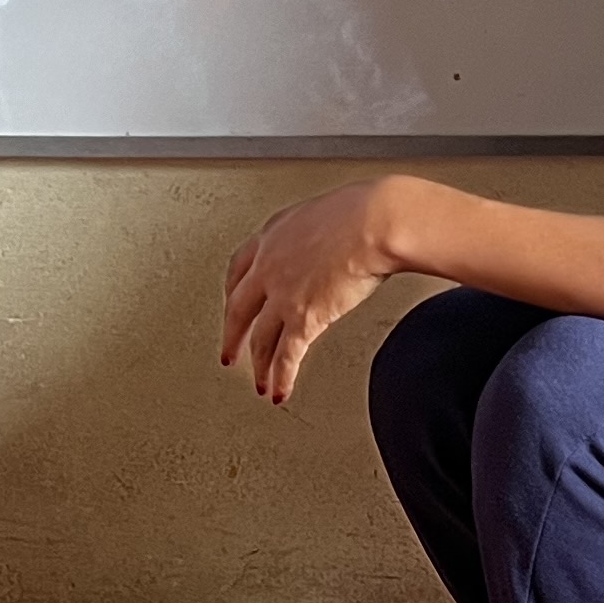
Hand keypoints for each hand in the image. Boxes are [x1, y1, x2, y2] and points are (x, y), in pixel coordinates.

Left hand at [221, 180, 407, 403]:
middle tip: (229, 355)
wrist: (374, 221)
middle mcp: (268, 266)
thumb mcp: (323, 214)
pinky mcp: (302, 318)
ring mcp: (281, 294)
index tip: (231, 306)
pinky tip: (280, 391)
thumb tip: (328, 246)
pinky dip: (282, 377)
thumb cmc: (363, 212)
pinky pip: (286, 356)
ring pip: (260, 339)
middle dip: (232, 337)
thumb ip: (313, 236)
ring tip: (260, 385)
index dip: (231, 294)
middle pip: (238, 310)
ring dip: (258, 367)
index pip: (237, 269)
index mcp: (271, 236)